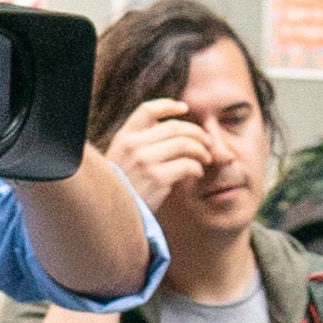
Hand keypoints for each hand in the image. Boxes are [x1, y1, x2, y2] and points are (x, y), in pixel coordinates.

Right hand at [108, 100, 220, 221]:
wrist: (114, 216)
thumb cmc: (123, 189)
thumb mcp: (121, 159)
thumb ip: (139, 143)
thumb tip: (171, 128)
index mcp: (124, 137)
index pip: (147, 110)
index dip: (169, 106)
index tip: (184, 109)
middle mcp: (133, 145)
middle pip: (174, 127)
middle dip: (196, 133)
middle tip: (208, 143)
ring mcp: (145, 161)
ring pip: (185, 144)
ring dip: (201, 151)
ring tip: (206, 159)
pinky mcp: (157, 179)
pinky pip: (187, 165)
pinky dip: (197, 168)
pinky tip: (197, 173)